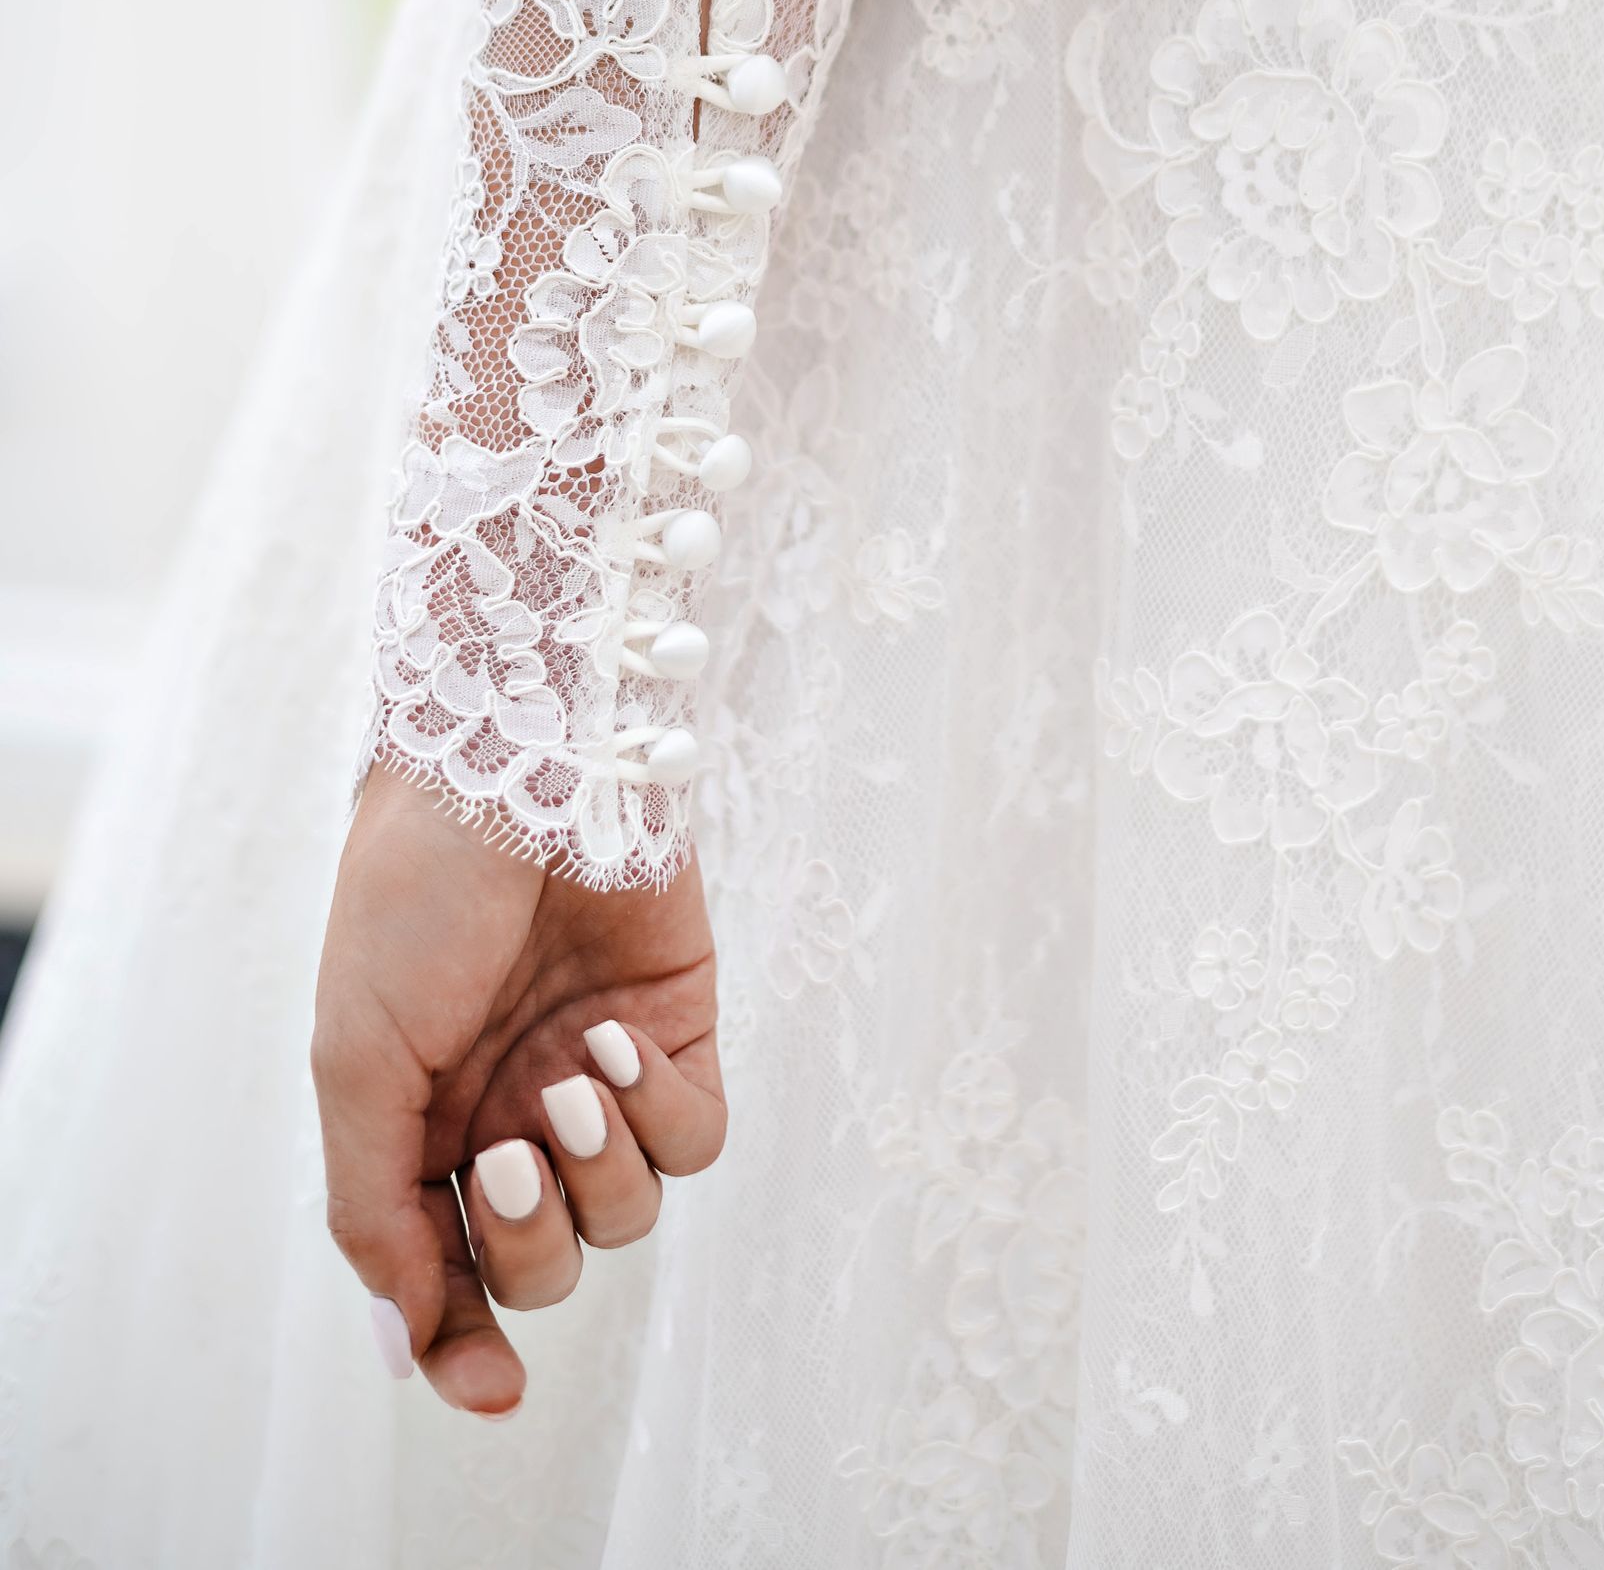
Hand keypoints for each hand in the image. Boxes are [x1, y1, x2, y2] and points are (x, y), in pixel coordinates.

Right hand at [312, 763, 724, 1416]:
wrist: (507, 766)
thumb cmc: (412, 900)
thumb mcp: (354, 1060)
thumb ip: (376, 1209)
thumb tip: (403, 1343)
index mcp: (422, 1132)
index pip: (450, 1281)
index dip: (467, 1347)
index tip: (490, 1387)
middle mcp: (511, 1115)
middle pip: (542, 1264)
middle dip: (527, 1241)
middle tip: (507, 1155)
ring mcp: (598, 1078)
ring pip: (628, 1215)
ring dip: (600, 1172)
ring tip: (568, 1080)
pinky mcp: (678, 1033)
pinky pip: (697, 1139)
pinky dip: (662, 1114)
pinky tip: (615, 1044)